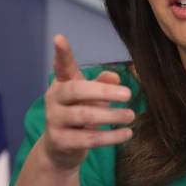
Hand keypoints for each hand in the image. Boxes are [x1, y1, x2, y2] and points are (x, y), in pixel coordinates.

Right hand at [41, 34, 133, 171]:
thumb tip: (115, 76)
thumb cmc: (80, 113)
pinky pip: (89, 138)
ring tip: (131, 115)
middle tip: (128, 94)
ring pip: (85, 115)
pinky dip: (111, 136)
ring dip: (112, 116)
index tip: (59, 38)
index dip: (61, 53)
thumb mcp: (91, 96)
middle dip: (104, 92)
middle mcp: (54, 99)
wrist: (61, 148)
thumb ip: (102, 84)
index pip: (61, 66)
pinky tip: (127, 133)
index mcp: (62, 84)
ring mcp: (54, 120)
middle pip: (77, 90)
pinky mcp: (60, 141)